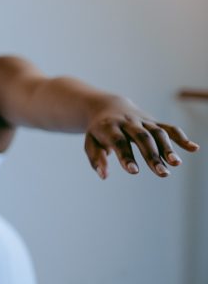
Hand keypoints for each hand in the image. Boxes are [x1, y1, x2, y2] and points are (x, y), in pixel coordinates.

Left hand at [84, 99, 198, 178]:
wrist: (108, 106)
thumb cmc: (98, 131)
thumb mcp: (90, 143)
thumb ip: (97, 159)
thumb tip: (104, 176)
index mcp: (109, 127)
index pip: (119, 141)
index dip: (126, 155)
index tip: (134, 171)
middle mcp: (128, 122)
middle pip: (142, 138)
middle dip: (152, 155)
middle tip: (161, 173)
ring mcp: (143, 121)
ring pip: (158, 133)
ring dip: (168, 148)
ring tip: (176, 164)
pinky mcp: (154, 122)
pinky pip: (169, 128)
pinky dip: (181, 137)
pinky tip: (193, 148)